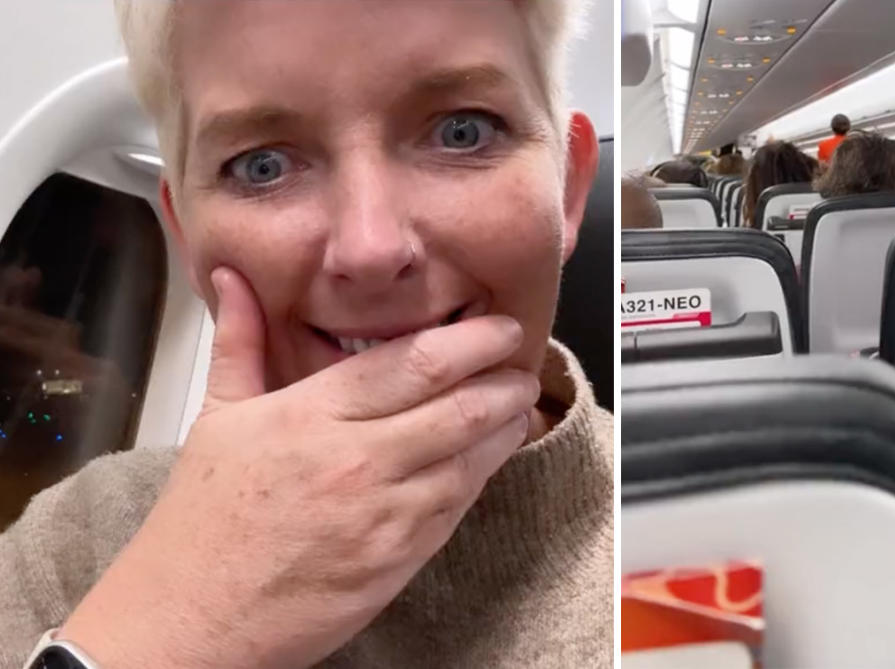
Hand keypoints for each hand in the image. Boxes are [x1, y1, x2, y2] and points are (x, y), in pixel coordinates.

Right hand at [60, 267, 538, 668]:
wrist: (196, 618)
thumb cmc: (204, 521)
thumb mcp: (216, 418)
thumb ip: (240, 342)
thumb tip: (233, 278)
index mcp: (312, 415)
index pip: (415, 362)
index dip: (471, 341)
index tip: (497, 326)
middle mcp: (356, 459)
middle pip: (458, 404)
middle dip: (504, 378)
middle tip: (521, 361)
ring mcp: (384, 512)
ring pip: (471, 456)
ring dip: (506, 425)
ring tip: (520, 403)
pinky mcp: (400, 558)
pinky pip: (458, 505)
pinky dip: (482, 473)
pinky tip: (490, 454)